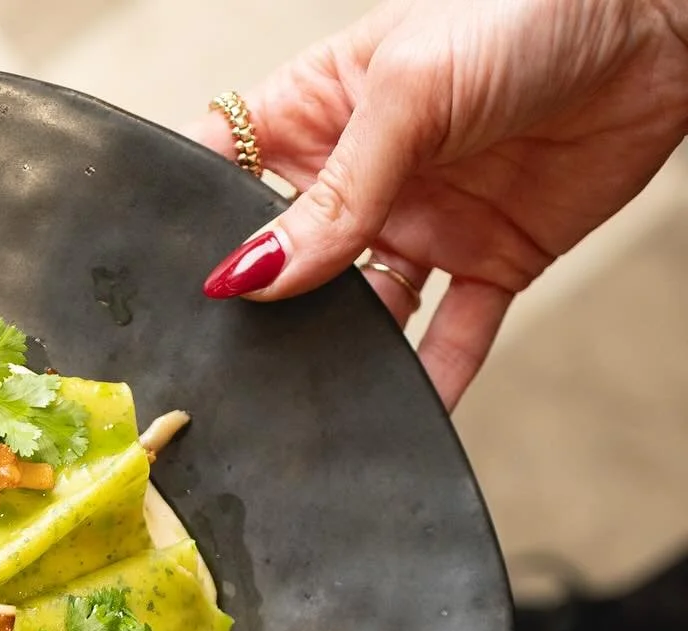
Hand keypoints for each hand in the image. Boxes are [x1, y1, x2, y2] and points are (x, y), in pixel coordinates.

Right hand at [197, 0, 687, 406]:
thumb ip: (334, 195)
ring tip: (308, 408)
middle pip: (289, 267)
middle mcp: (364, 179)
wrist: (656, 22)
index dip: (193, 231)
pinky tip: (405, 423)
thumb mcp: (408, 93)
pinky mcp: (490, 262)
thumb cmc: (526, 9)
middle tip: (225, 372)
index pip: (227, 177)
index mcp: (319, 114)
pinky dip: (433, 384)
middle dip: (260, 318)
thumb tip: (252, 278)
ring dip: (341, 362)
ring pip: (362, 317)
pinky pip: (451, 339)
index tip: (159, 291)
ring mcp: (423, 225)